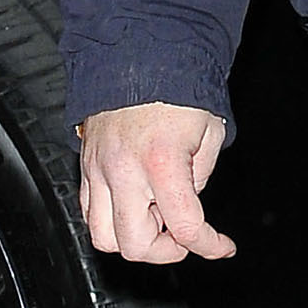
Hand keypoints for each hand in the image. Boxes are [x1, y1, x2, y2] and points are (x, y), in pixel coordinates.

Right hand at [77, 104, 233, 263]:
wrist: (138, 58)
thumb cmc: (176, 89)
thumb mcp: (209, 132)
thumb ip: (200, 176)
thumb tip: (187, 202)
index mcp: (161, 162)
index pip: (185, 226)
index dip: (208, 245)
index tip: (221, 246)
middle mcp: (124, 171)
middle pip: (134, 245)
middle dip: (166, 249)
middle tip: (184, 233)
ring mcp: (98, 171)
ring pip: (103, 236)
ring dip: (134, 239)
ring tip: (156, 219)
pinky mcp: (86, 167)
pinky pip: (90, 212)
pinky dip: (111, 221)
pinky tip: (135, 207)